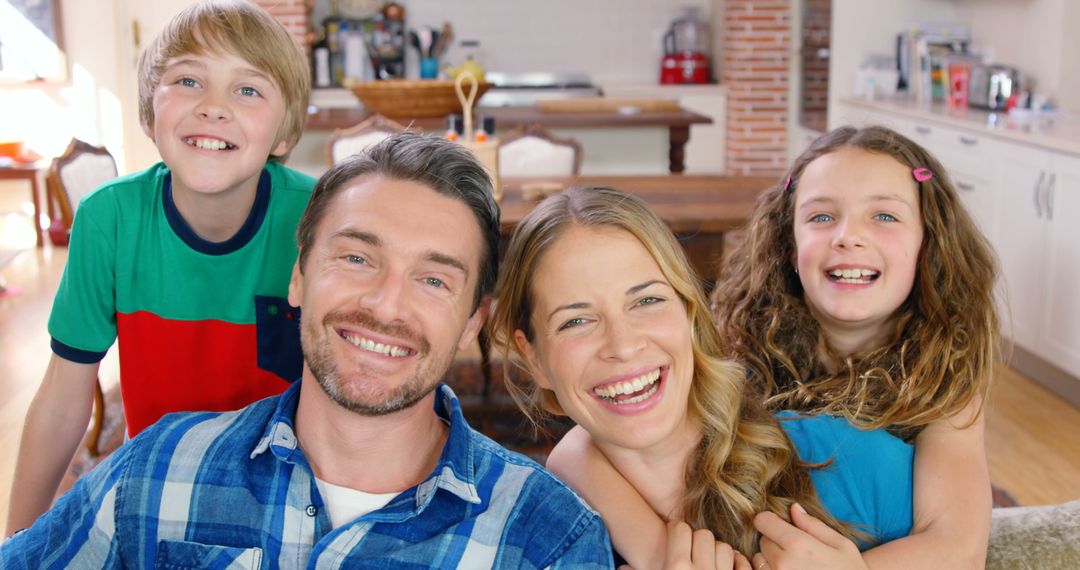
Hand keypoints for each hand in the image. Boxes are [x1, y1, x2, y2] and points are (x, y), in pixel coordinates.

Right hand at [646, 521, 750, 569]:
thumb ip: (643, 569)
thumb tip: (624, 565)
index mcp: (675, 568)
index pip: (680, 529)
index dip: (677, 532)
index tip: (677, 539)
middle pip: (703, 534)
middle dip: (698, 541)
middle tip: (693, 553)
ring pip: (724, 547)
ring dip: (717, 553)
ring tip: (709, 563)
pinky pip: (741, 564)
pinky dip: (736, 565)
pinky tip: (727, 569)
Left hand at [751, 503, 866, 569]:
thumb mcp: (842, 545)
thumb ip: (814, 525)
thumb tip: (794, 508)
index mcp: (799, 546)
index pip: (763, 521)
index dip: (771, 521)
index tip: (780, 525)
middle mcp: (782, 564)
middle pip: (762, 541)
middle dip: (774, 541)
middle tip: (796, 551)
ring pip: (758, 561)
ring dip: (769, 561)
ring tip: (793, 566)